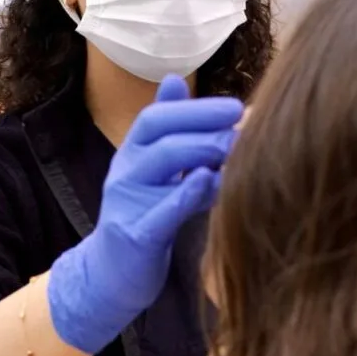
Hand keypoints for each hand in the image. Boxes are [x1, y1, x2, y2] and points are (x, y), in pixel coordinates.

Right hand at [48, 76, 242, 353]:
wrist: (110, 276)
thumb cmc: (144, 217)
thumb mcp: (154, 170)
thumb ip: (169, 130)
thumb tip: (175, 79)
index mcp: (131, 152)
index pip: (157, 116)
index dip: (196, 108)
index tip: (235, 106)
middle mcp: (125, 171)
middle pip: (163, 134)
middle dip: (206, 125)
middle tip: (245, 126)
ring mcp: (126, 202)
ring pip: (163, 161)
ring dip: (204, 149)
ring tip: (238, 147)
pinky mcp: (135, 236)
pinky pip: (163, 210)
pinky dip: (188, 192)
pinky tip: (212, 180)